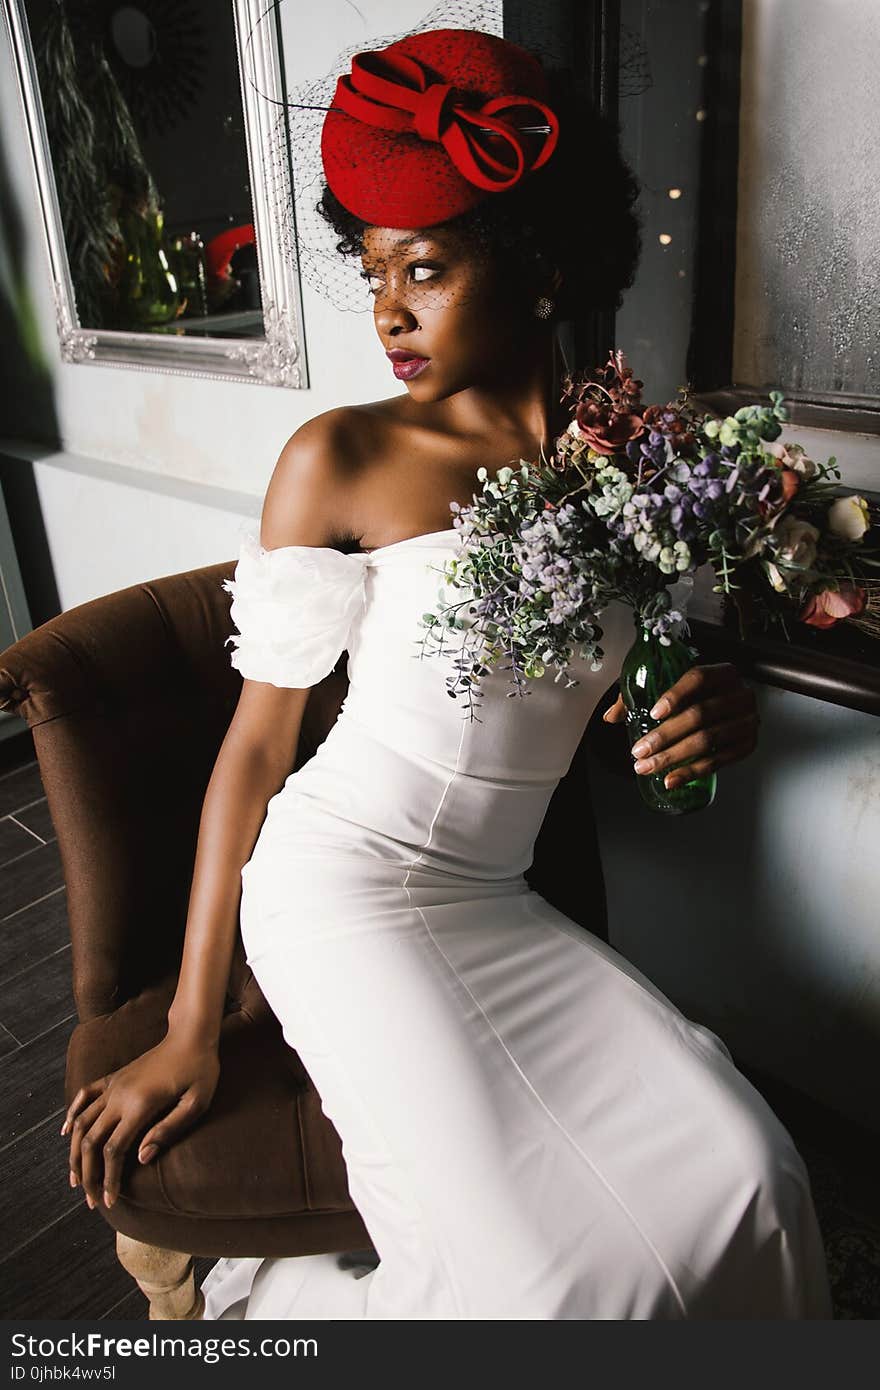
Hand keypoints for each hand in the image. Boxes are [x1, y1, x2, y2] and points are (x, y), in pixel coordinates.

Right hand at [61, 1032, 219, 1211]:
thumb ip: (168, 1130)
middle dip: (88, 1175)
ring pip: (81, 1122)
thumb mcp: (196, 1103)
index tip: (110, 1202)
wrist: (190, 1035)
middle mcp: (119, 1096)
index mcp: (140, 1105)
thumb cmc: (200, 1070)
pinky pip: (84, 1095)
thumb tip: (141, 1158)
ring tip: (75, 1179)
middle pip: (91, 1141)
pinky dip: (72, 1115)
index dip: (108, 1179)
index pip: (114, 1150)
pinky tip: (66, 1132)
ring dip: (75, 1153)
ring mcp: (114, 1085)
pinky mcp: (114, 1077)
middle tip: (91, 1201)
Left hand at [602, 661, 759, 789]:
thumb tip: (611, 716)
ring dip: (675, 757)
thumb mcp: (667, 685)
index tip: (654, 713)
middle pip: (700, 714)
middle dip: (665, 736)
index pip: (699, 678)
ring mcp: (748, 720)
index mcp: (722, 673)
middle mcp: (740, 694)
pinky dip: (692, 772)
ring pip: (708, 740)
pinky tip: (672, 779)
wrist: (731, 707)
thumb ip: (638, 696)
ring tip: (649, 767)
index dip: (676, 695)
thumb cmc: (697, 695)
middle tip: (640, 751)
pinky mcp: (748, 744)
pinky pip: (719, 761)